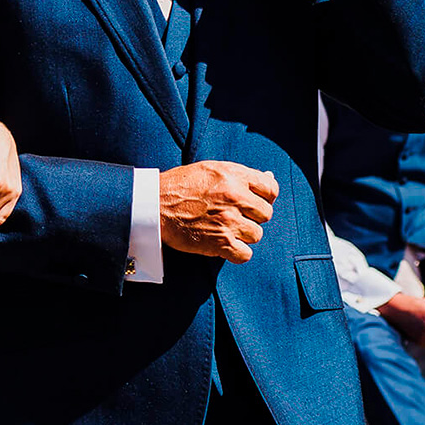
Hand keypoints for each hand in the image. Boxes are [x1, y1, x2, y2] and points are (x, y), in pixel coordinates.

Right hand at [160, 161, 276, 262]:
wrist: (153, 205)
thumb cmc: (180, 186)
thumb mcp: (210, 170)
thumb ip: (241, 175)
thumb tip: (269, 177)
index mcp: (233, 175)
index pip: (271, 189)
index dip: (264, 197)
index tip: (253, 202)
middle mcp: (235, 197)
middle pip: (265, 214)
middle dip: (252, 216)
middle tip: (233, 216)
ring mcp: (229, 220)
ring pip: (256, 234)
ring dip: (243, 234)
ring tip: (224, 228)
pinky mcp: (220, 242)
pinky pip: (245, 254)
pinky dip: (236, 252)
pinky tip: (223, 244)